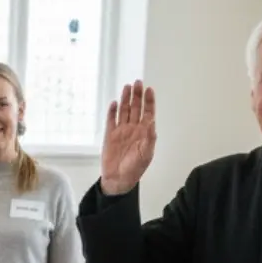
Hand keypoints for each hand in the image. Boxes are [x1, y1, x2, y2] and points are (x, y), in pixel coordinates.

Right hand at [100, 81, 156, 195]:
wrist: (118, 179)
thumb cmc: (134, 169)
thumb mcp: (146, 154)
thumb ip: (149, 138)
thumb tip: (151, 122)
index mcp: (144, 132)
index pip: (148, 112)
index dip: (149, 101)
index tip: (149, 90)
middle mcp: (133, 128)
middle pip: (136, 108)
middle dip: (137, 95)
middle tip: (138, 83)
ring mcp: (121, 131)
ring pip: (124, 111)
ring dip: (126, 99)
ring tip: (127, 87)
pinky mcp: (110, 135)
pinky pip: (111, 120)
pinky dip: (112, 111)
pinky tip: (114, 103)